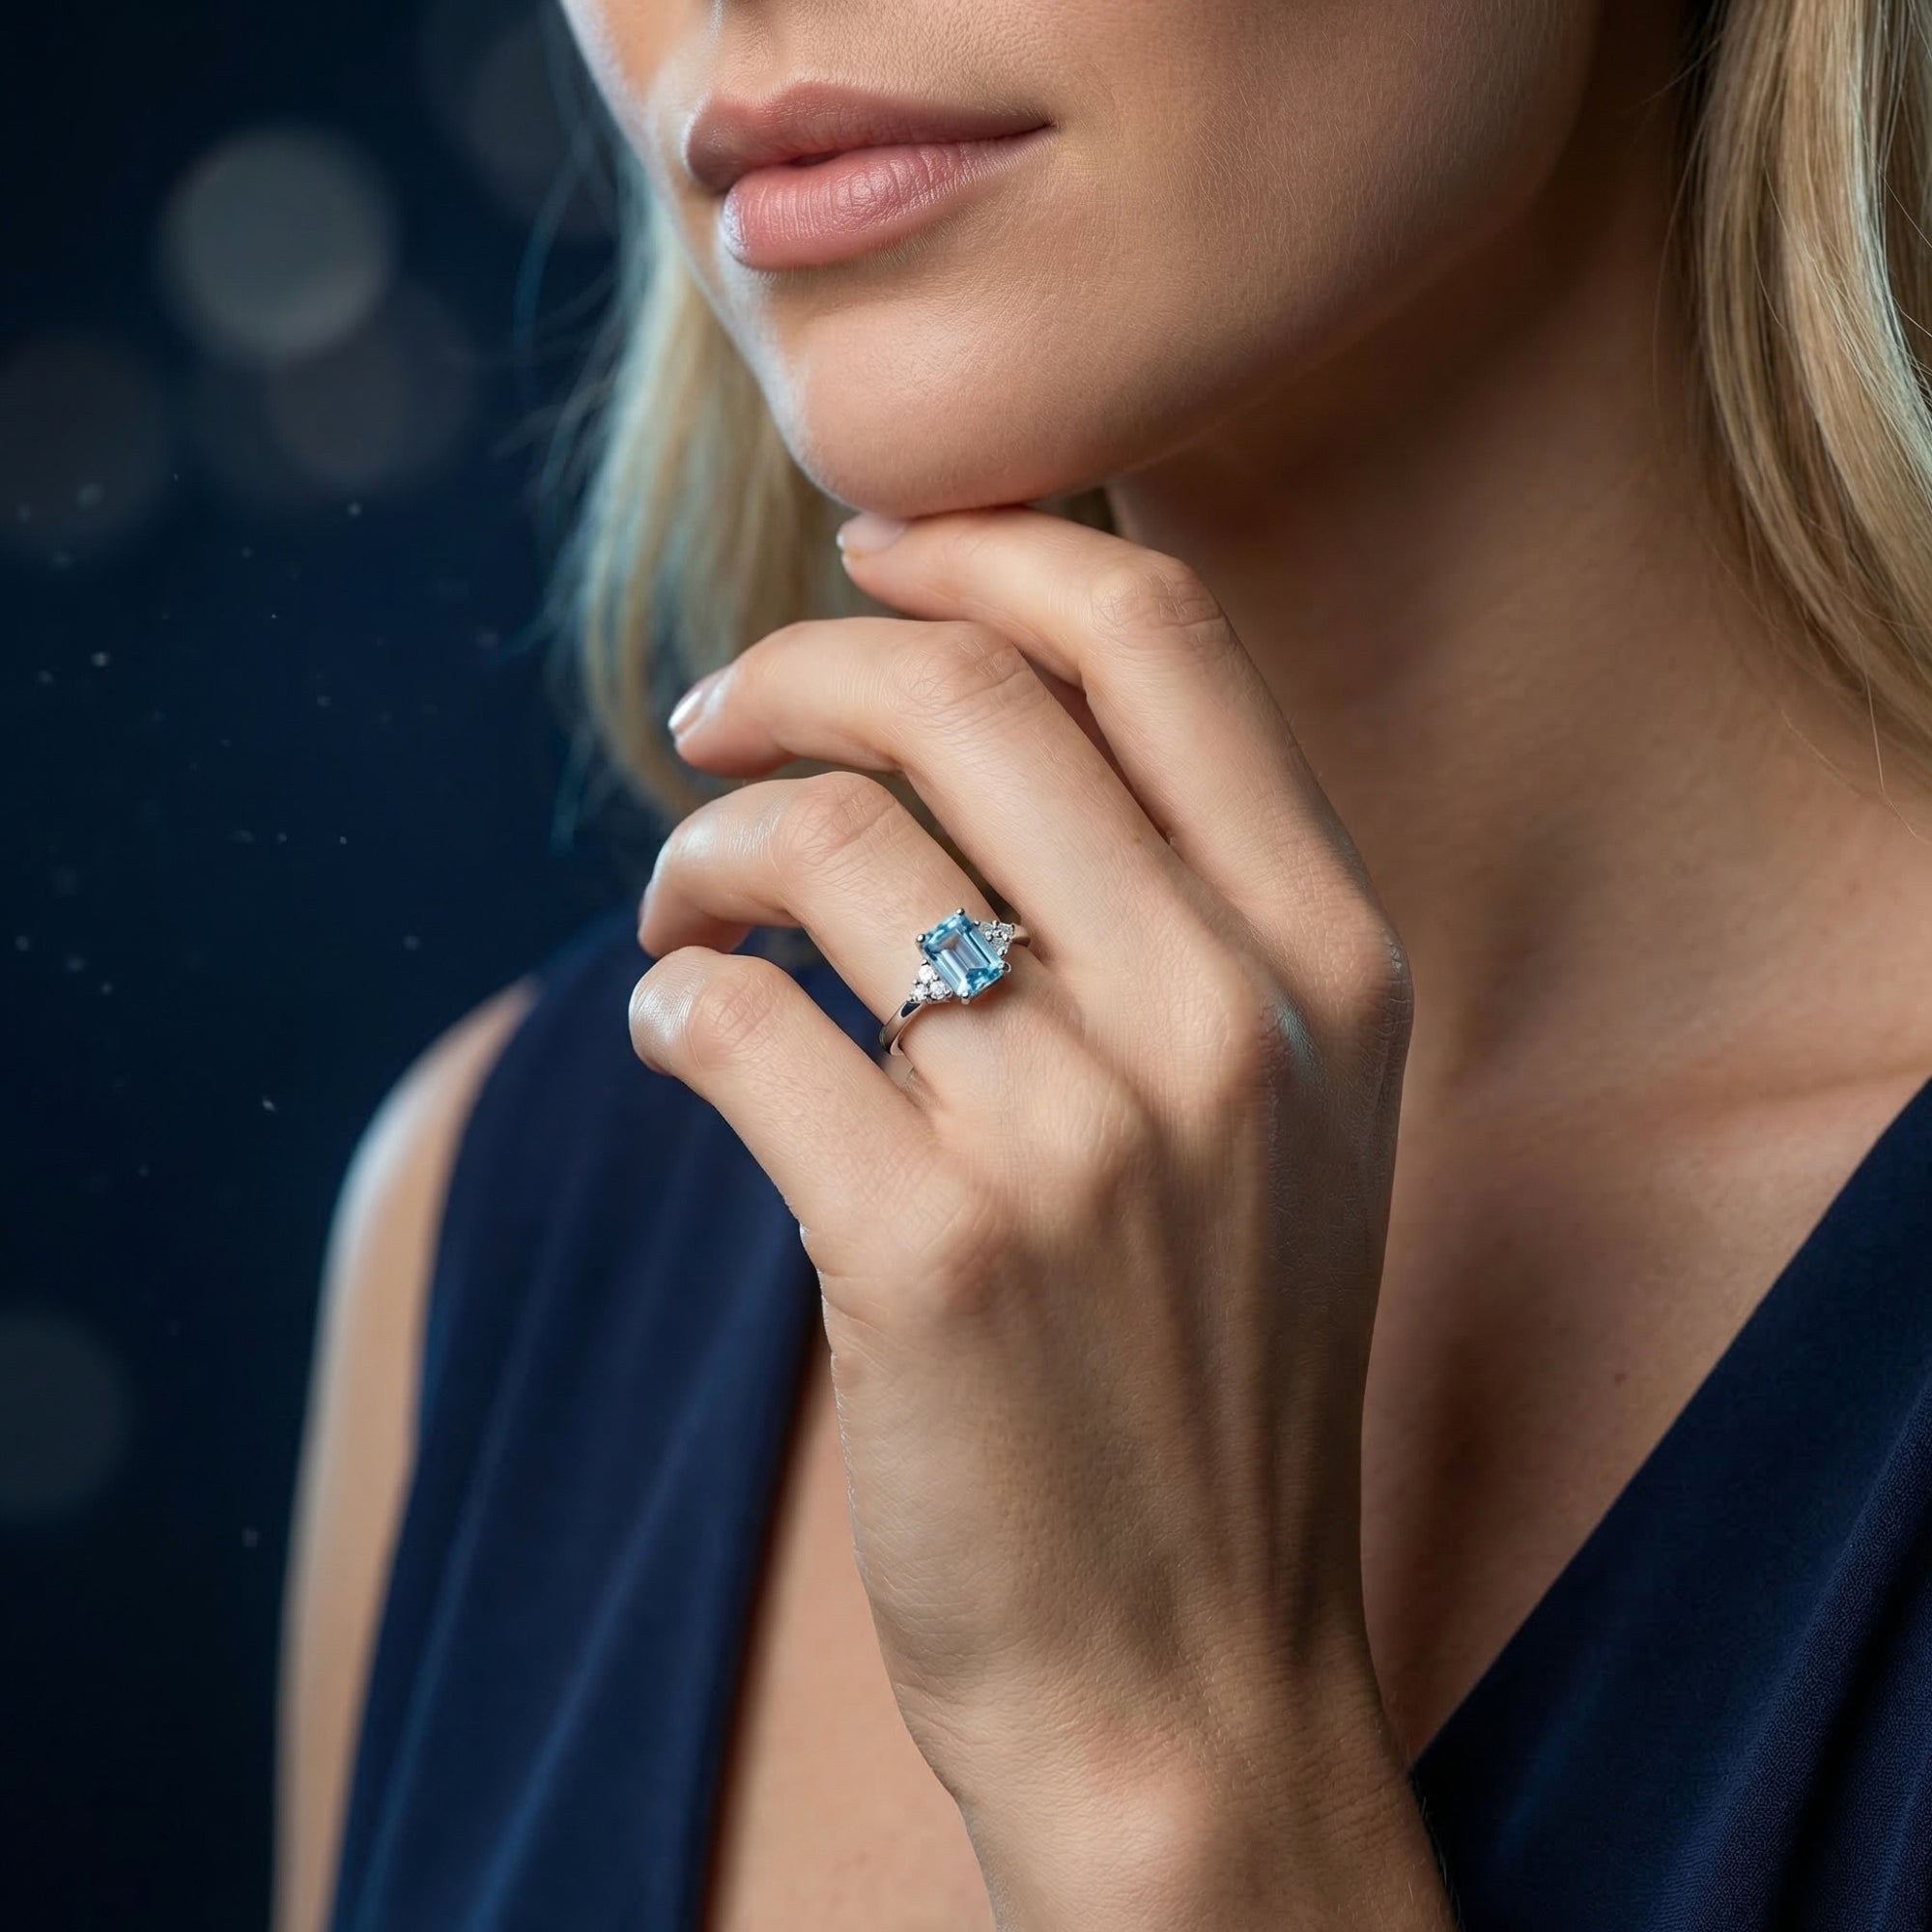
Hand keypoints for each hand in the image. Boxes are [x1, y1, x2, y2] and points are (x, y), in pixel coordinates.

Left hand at [631, 506, 1449, 1928]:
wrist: (1190, 1668)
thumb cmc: (1208, 1371)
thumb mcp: (1281, 1119)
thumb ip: (1183, 913)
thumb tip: (969, 711)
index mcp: (1330, 957)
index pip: (1156, 639)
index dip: (987, 553)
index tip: (869, 558)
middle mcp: (1225, 1019)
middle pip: (964, 696)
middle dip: (796, 669)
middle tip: (717, 722)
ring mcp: (1084, 1135)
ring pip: (822, 843)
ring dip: (704, 845)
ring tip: (682, 911)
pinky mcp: (931, 1253)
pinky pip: (730, 1020)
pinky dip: (667, 1002)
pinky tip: (679, 1037)